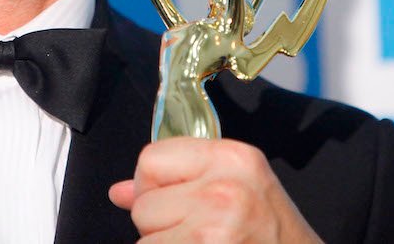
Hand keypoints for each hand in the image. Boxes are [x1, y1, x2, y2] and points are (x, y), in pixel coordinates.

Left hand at [108, 137, 321, 242]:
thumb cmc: (274, 238)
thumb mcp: (239, 190)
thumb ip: (179, 181)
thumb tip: (119, 192)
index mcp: (233, 158)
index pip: (150, 158)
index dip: (152, 186)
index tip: (176, 202)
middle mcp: (224, 189)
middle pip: (143, 202)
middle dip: (160, 225)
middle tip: (202, 233)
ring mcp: (214, 228)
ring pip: (145, 238)